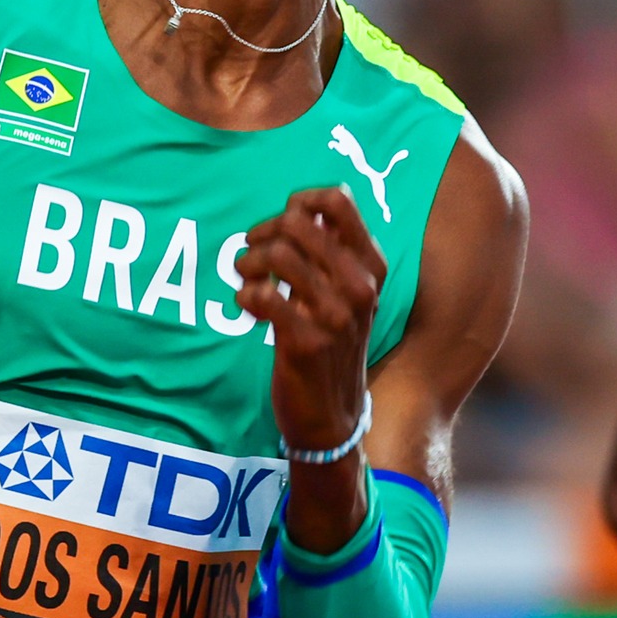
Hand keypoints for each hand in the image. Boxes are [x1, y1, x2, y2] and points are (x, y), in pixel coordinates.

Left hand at [235, 187, 387, 453]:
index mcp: (371, 266)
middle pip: (298, 222)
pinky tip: (248, 307)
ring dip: (248, 263)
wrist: (333, 416)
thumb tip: (304, 209)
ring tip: (246, 279)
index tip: (281, 222)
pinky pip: (261, 296)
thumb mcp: (348, 295)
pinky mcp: (306, 342)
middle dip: (263, 234)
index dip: (300, 201)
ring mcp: (335, 315)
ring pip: (276, 255)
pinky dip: (245, 296)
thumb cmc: (334, 345)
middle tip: (252, 255)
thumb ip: (333, 253)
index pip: (337, 202)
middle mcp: (359, 286)